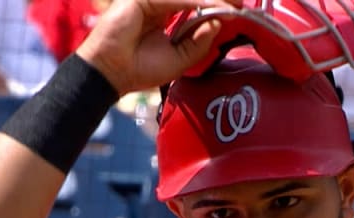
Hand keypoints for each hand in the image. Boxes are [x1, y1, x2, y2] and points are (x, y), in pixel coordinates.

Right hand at [76, 0, 239, 94]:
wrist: (112, 74)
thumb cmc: (140, 69)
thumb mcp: (180, 59)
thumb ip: (198, 42)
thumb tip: (219, 23)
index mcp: (166, 16)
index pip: (195, 5)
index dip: (216, 6)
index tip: (239, 10)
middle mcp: (159, 5)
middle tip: (241, 3)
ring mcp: (150, 0)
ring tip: (232, 4)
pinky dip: (196, 2)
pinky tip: (212, 6)